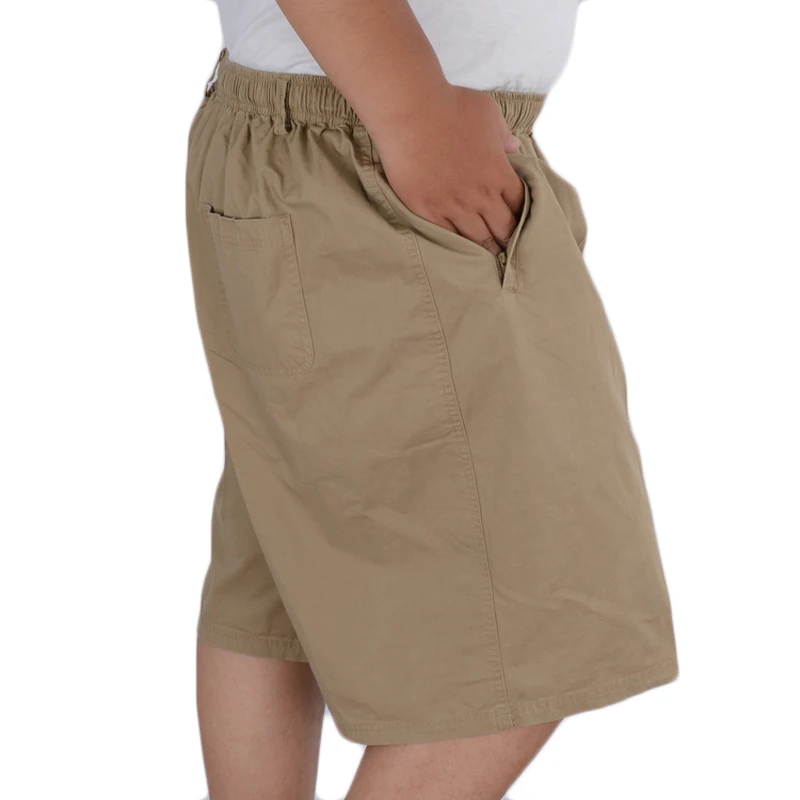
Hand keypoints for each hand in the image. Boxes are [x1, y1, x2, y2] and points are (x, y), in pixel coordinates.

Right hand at [371, 84, 524, 254]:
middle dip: (507, 239)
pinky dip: (457, 245)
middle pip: (502, 229)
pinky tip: (460, 251)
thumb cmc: (449, 106)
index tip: (519, 223)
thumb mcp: (487, 112)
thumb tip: (514, 146)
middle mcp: (480, 196)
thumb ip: (503, 134)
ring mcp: (453, 206)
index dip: (522, 217)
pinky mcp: (427, 211)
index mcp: (499, 173)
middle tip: (507, 247)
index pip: (520, 207)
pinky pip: (447, 237)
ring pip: (477, 239)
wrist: (409, 112)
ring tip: (487, 257)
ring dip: (485, 248)